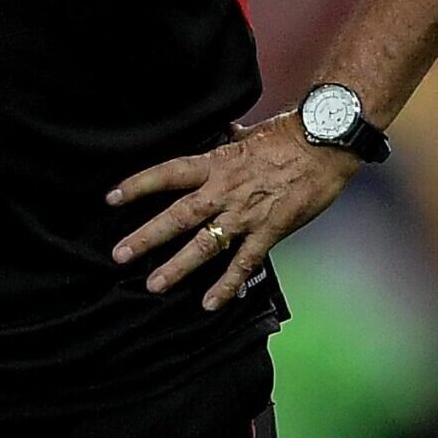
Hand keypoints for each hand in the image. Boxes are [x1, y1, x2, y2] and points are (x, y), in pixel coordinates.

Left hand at [108, 113, 361, 308]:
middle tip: (120, 254)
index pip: (167, 174)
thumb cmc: (287, 135)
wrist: (326, 143)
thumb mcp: (245, 134)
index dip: (137, 185)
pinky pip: (244, 263)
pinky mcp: (270, 231)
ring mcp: (246, 214)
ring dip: (178, 267)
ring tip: (154, 285)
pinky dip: (226, 285)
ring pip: (206, 245)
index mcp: (215, 163)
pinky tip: (209, 303)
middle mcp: (224, 191)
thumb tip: (213, 135)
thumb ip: (224, 142)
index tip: (111, 198)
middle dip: (147, 237)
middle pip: (178, 216)